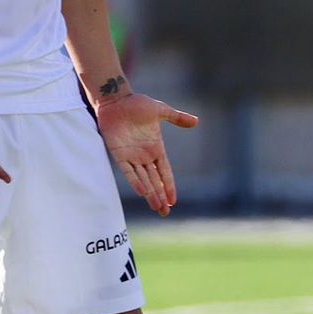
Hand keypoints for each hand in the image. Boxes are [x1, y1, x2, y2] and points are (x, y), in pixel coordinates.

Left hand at [97, 93, 198, 215]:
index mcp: (156, 148)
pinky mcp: (119, 154)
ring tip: (156, 208)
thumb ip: (177, 118)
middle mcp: (144, 156)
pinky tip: (142, 192)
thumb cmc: (137, 104)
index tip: (174, 201)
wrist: (116, 100)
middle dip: (160, 197)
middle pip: (154, 181)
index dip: (169, 186)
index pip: (164, 172)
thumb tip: (196, 121)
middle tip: (165, 213)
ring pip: (143, 180)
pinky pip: (128, 171)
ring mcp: (132, 156)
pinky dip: (135, 181)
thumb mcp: (161, 111)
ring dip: (150, 194)